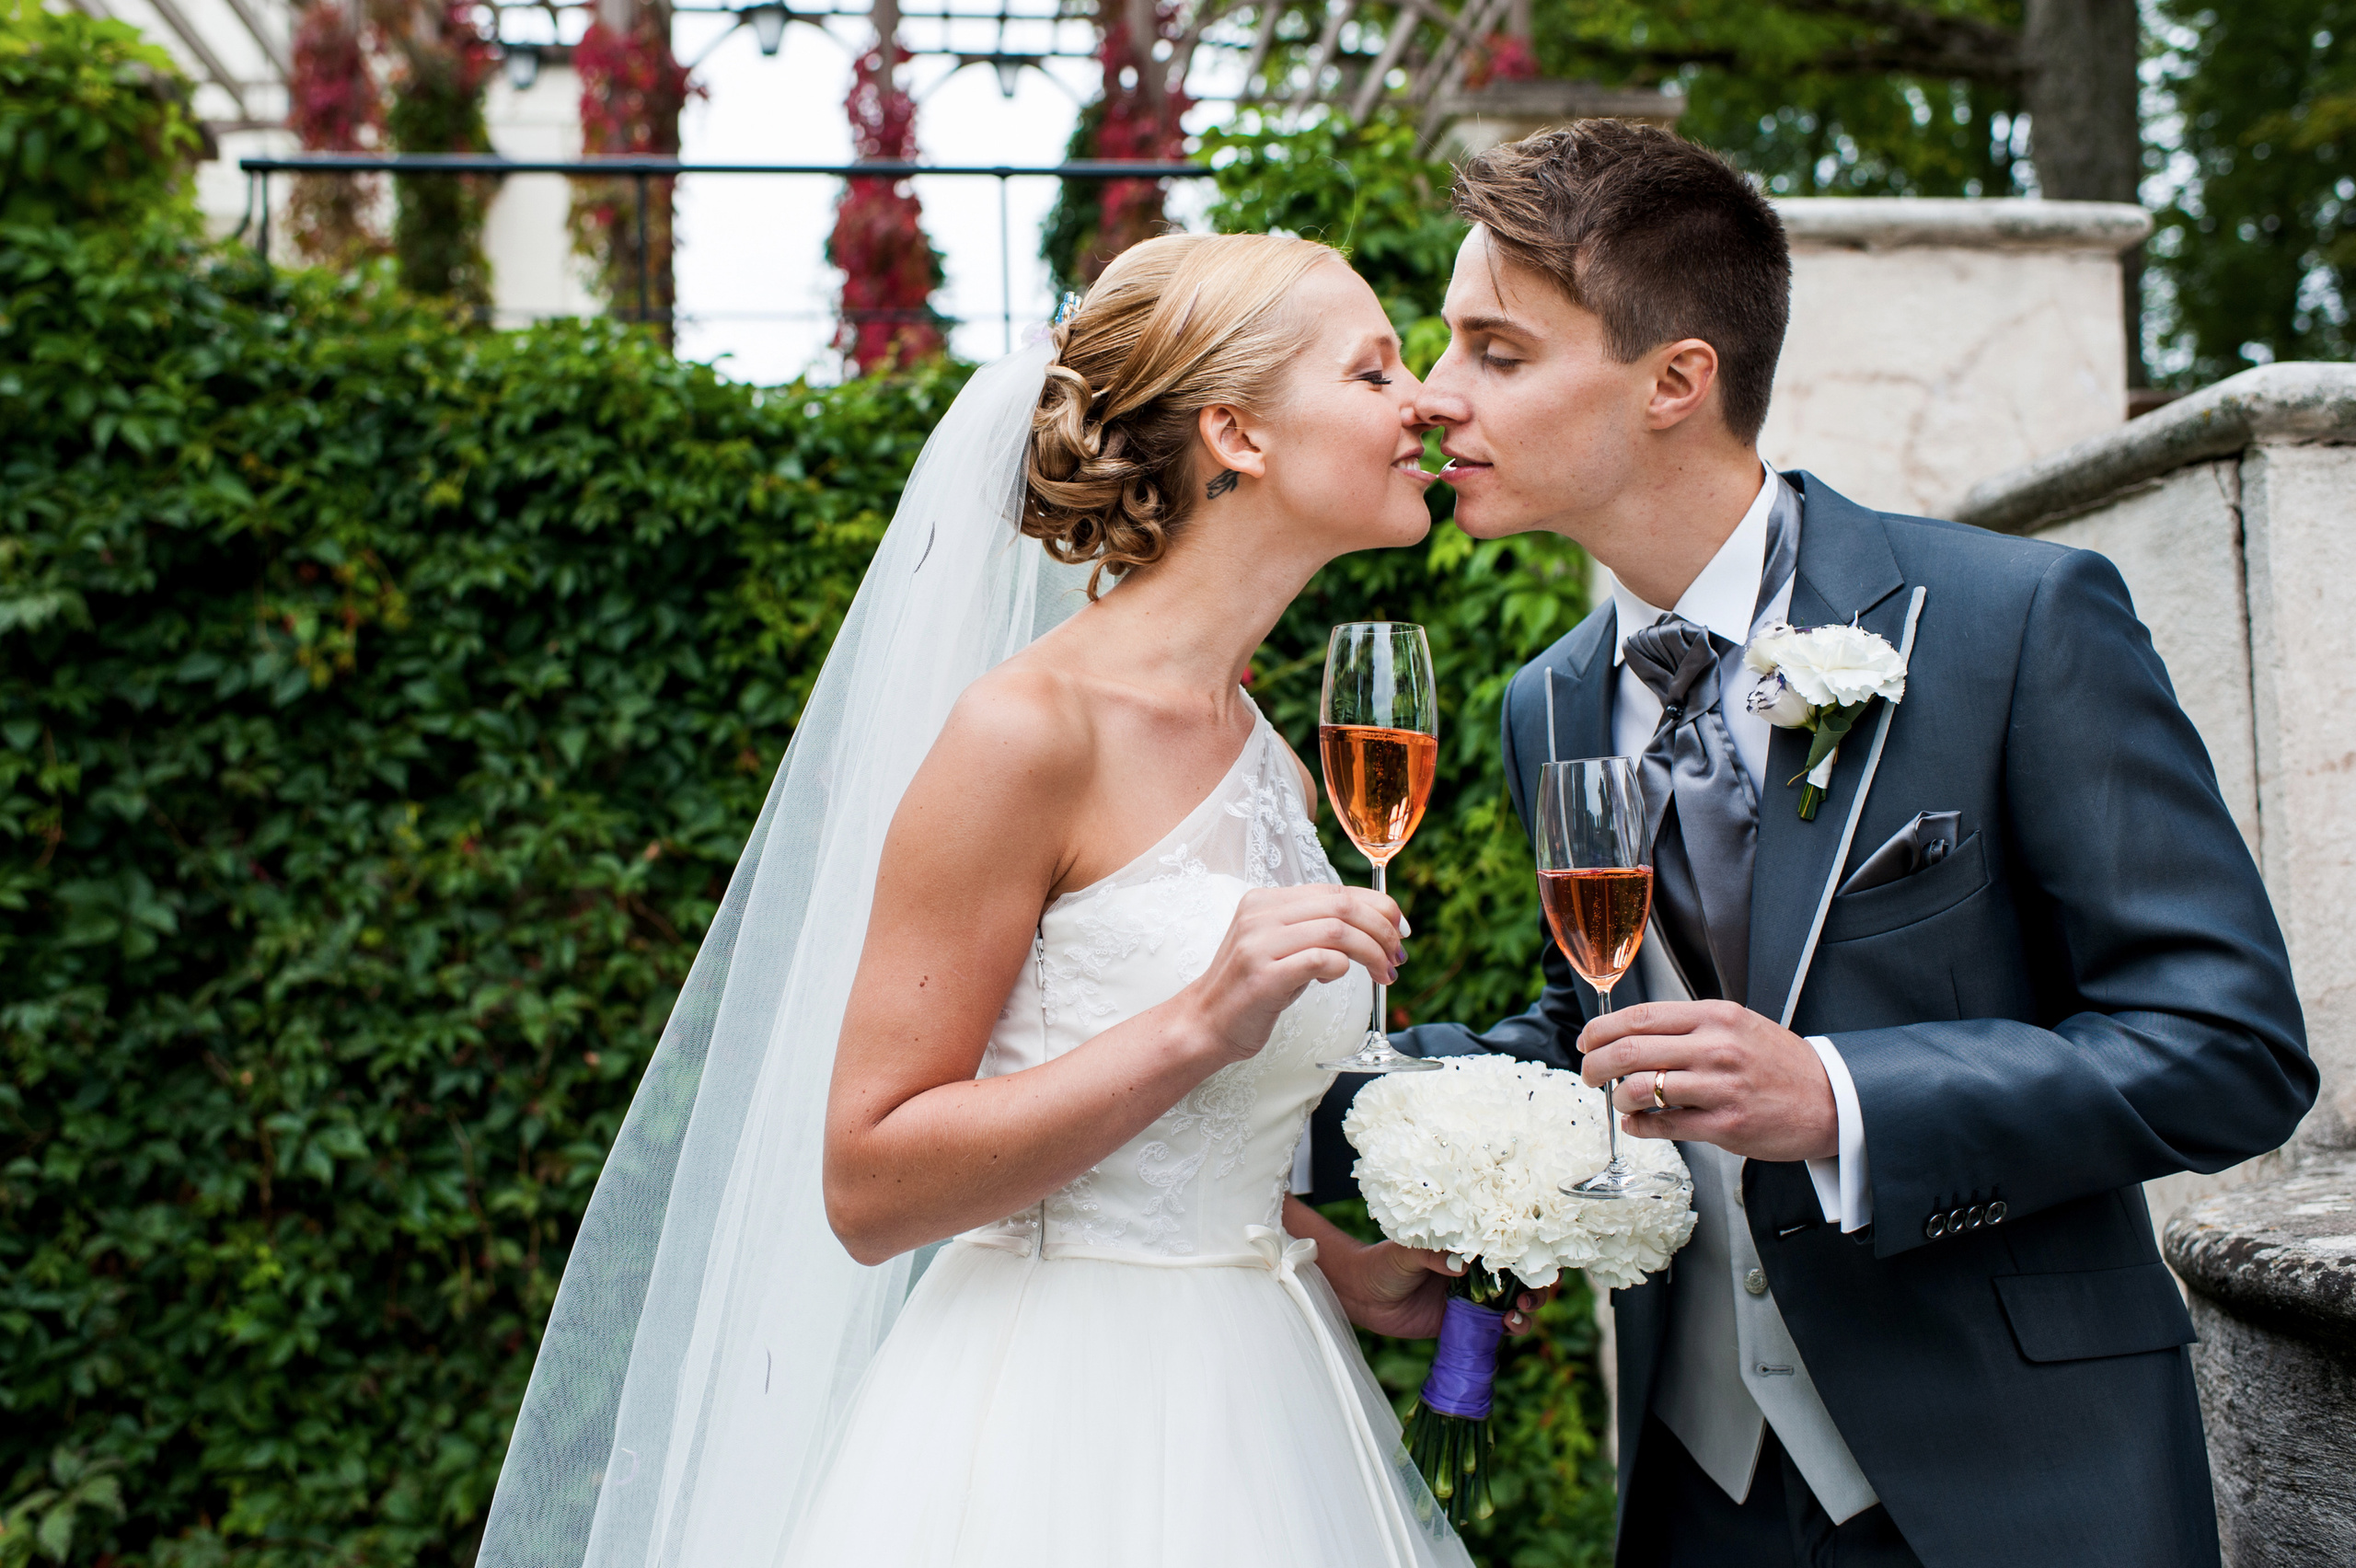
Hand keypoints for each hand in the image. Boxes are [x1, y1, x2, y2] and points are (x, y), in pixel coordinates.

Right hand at [1185, 887, 1405, 1065]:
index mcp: (1266, 901)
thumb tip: (1374, 927)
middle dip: (1382, 929)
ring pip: (1337, 930)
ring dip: (1371, 952)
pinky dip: (1342, 968)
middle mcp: (1260, 914)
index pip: (1335, 890)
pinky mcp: (1263, 975)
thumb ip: (1316, 932)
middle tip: (1398, 955)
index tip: (1401, 928)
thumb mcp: (1283, 950)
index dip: (1378, 906)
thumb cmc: (1252, 991)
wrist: (1205, 1024)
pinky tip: (1339, 980)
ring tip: (1384, 974)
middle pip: (1341, 905)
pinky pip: (1320, 960)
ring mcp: (1258, 943)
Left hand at [1297, 1215, 1549, 1338]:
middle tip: (1528, 1296)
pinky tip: (1509, 1326)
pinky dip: (1513, 1327)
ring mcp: (1476, 1297)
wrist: (1362, 1296)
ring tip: (1517, 1314)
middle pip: (1523, 1276)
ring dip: (1529, 1308)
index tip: (1538, 1262)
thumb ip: (1432, 1254)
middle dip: (1537, 1285)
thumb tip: (1460, 1263)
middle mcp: (1478, 1270)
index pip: (1509, 1245)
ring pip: (1517, 1302)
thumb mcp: (1405, 1252)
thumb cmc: (1383, 1263)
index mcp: (1468, 1246)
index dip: (1531, 1252)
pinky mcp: (1468, 1324)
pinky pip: (1499, 1327)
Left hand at [1577, 999, 1837, 1161]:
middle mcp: (1715, 1047)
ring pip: (1640, 1089)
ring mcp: (1720, 1087)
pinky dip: (1640, 1126)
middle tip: (1588, 1073)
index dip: (1600, 1029)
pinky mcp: (1724, 1125)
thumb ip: (1688, 1027)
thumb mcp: (1736, 1025)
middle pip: (1629, 1051)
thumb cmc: (1777, 1063)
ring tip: (1620, 1101)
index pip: (1639, 1017)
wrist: (1830, 1099)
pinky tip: (1639, 1123)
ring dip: (1617, 1098)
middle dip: (1595, 1064)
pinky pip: (1663, 1125)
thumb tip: (1630, 1036)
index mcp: (1715, 1016)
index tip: (1586, 1040)